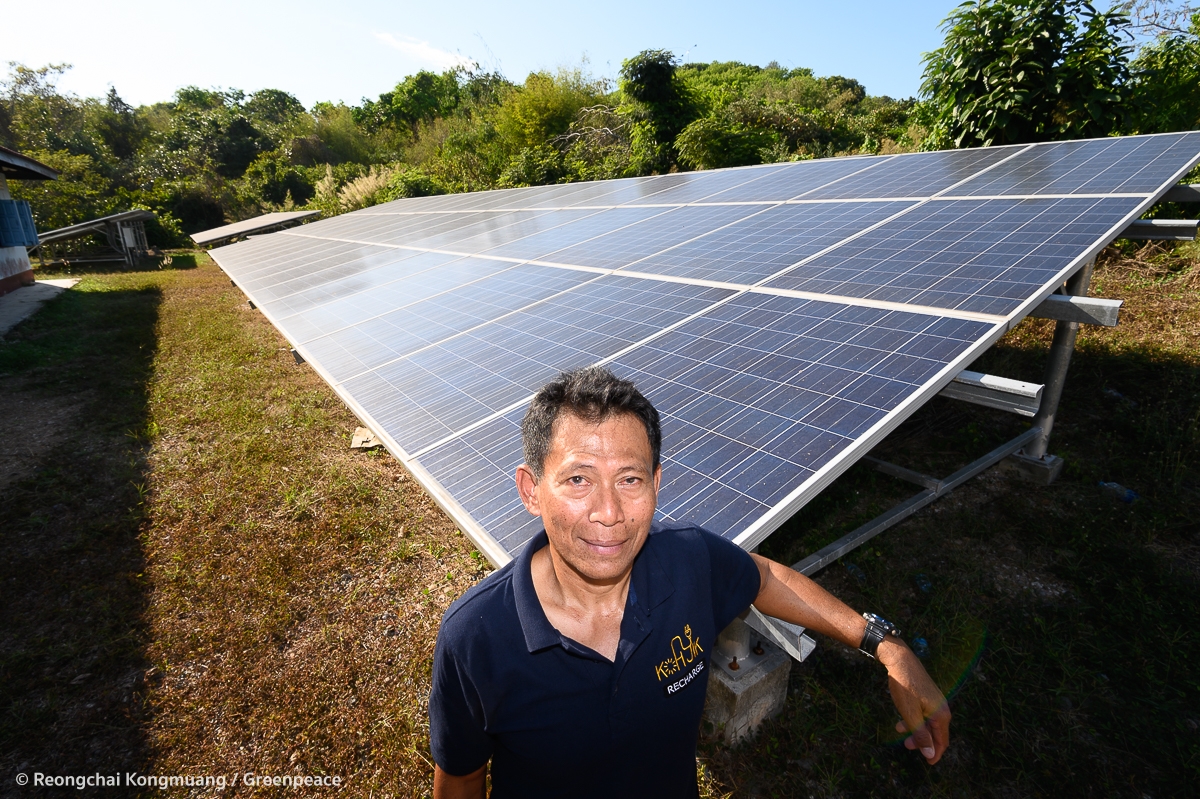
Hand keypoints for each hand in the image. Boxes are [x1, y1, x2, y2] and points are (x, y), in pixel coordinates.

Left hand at [879, 640, 950, 764]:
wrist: (899, 659)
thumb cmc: (905, 686)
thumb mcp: (910, 713)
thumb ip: (920, 734)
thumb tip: (930, 753)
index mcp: (941, 714)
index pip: (942, 741)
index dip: (935, 753)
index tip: (928, 764)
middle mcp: (942, 707)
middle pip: (935, 732)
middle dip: (922, 741)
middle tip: (906, 746)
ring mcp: (935, 700)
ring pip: (928, 722)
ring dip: (916, 730)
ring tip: (900, 733)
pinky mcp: (927, 695)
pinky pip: (923, 713)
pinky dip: (914, 719)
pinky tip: (900, 721)